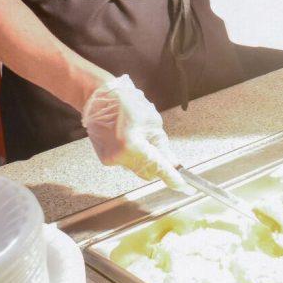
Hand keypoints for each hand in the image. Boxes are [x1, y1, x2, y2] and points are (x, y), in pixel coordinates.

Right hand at [81, 75, 186, 190]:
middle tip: (162, 150)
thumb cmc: (126, 103)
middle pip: (147, 172)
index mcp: (132, 146)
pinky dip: (133, 155)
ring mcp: (110, 159)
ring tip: (140, 136)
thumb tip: (172, 163)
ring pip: (137, 168)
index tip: (182, 185)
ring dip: (145, 158)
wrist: (100, 97)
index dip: (171, 177)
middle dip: (158, 165)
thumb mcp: (152, 122)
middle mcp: (118, 156)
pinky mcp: (105, 159)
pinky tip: (130, 138)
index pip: (157, 167)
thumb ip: (162, 147)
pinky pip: (127, 163)